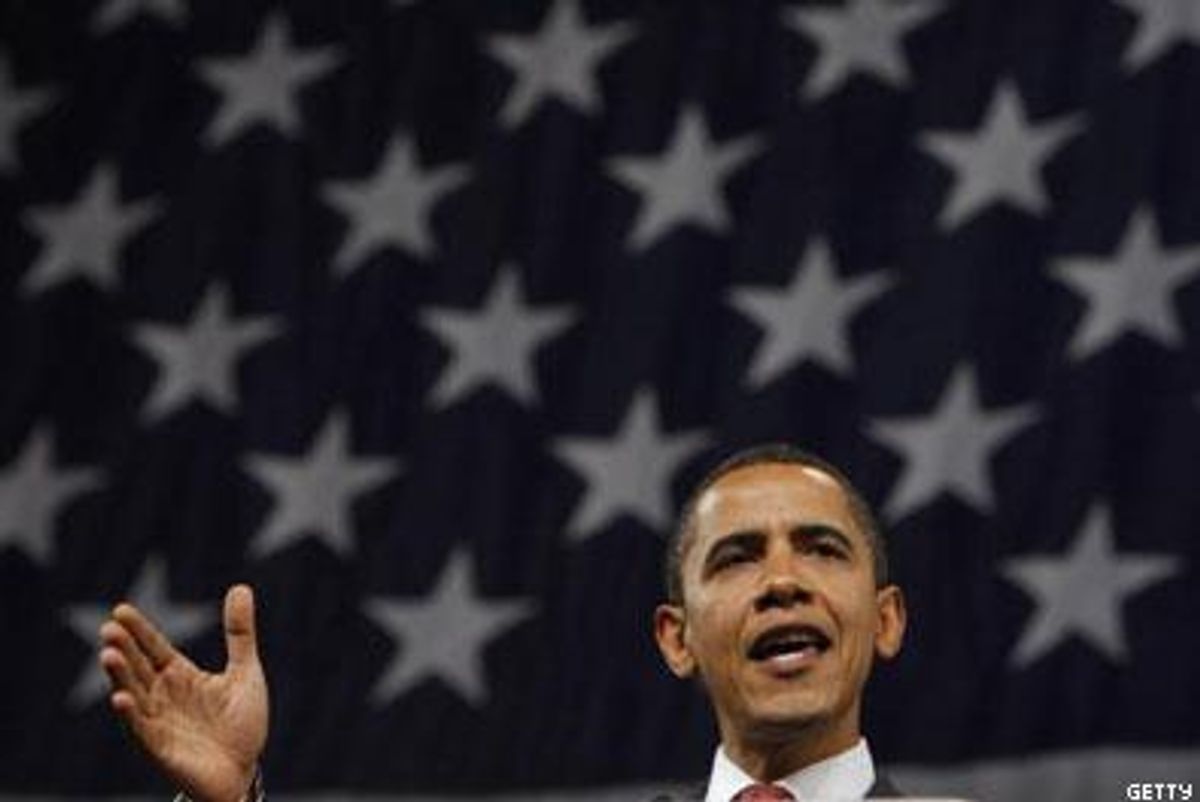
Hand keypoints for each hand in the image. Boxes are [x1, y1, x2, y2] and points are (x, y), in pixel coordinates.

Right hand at [99, 584, 268, 801]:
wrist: (244, 771)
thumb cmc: (241, 723)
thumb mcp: (245, 672)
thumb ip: (239, 633)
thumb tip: (240, 587)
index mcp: (181, 676)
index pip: (154, 648)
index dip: (139, 630)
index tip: (121, 609)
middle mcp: (164, 696)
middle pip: (139, 668)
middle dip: (124, 649)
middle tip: (109, 629)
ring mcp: (159, 722)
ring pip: (134, 694)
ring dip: (120, 677)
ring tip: (108, 655)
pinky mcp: (161, 748)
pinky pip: (142, 730)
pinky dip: (131, 715)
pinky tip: (121, 698)